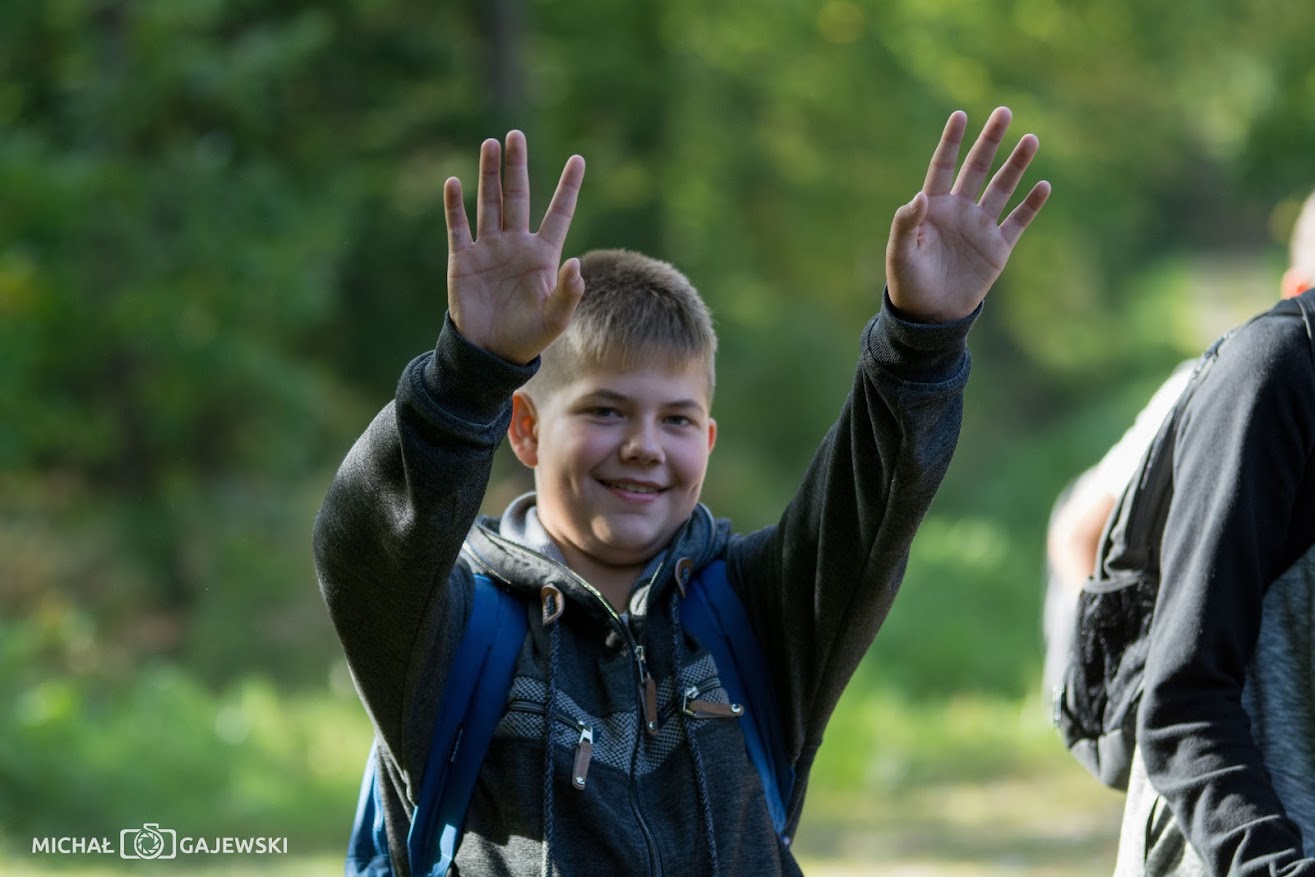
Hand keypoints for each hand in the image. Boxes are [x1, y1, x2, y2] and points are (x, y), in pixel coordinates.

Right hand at [444, 131, 585, 364]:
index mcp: (542, 255)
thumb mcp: (555, 319)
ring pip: (489, 203)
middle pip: (518, 196)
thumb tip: (575, 264)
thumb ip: (568, 293)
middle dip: (517, 166)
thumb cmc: (528, 338)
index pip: (559, 213)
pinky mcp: (463, 259)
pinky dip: (455, 205)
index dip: (568, 187)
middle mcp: (516, 245)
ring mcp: (488, 249)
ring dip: (489, 175)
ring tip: (490, 145)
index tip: (578, 159)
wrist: (489, 354)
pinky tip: (454, 182)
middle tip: (516, 136)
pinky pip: (458, 226)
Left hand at [885, 107, 1049, 322]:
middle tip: (1004, 112)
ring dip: (1016, 165)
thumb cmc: (908, 283)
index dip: (951, 142)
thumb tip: (918, 197)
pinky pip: (1018, 222)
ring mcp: (980, 227)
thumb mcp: (900, 254)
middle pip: (977, 168)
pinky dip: (1031, 205)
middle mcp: (959, 211)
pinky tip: (1043, 186)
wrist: (930, 315)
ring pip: (1002, 188)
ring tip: (1031, 139)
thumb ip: (906, 225)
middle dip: (990, 141)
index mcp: (934, 207)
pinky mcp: (997, 248)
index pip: (943, 166)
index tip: (959, 115)